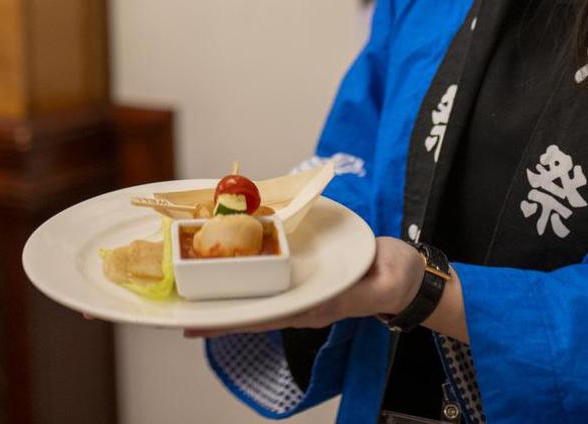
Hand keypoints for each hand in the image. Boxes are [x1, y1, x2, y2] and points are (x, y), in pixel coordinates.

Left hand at [183, 236, 421, 337]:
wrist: (408, 272)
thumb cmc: (396, 278)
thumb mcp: (384, 284)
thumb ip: (358, 293)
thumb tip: (330, 297)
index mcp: (315, 307)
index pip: (266, 316)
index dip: (231, 320)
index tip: (198, 325)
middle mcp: (301, 299)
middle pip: (253, 308)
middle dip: (218, 311)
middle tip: (178, 314)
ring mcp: (301, 285)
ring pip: (258, 291)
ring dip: (227, 292)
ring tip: (190, 294)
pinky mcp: (304, 270)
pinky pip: (270, 271)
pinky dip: (246, 268)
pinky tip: (226, 262)